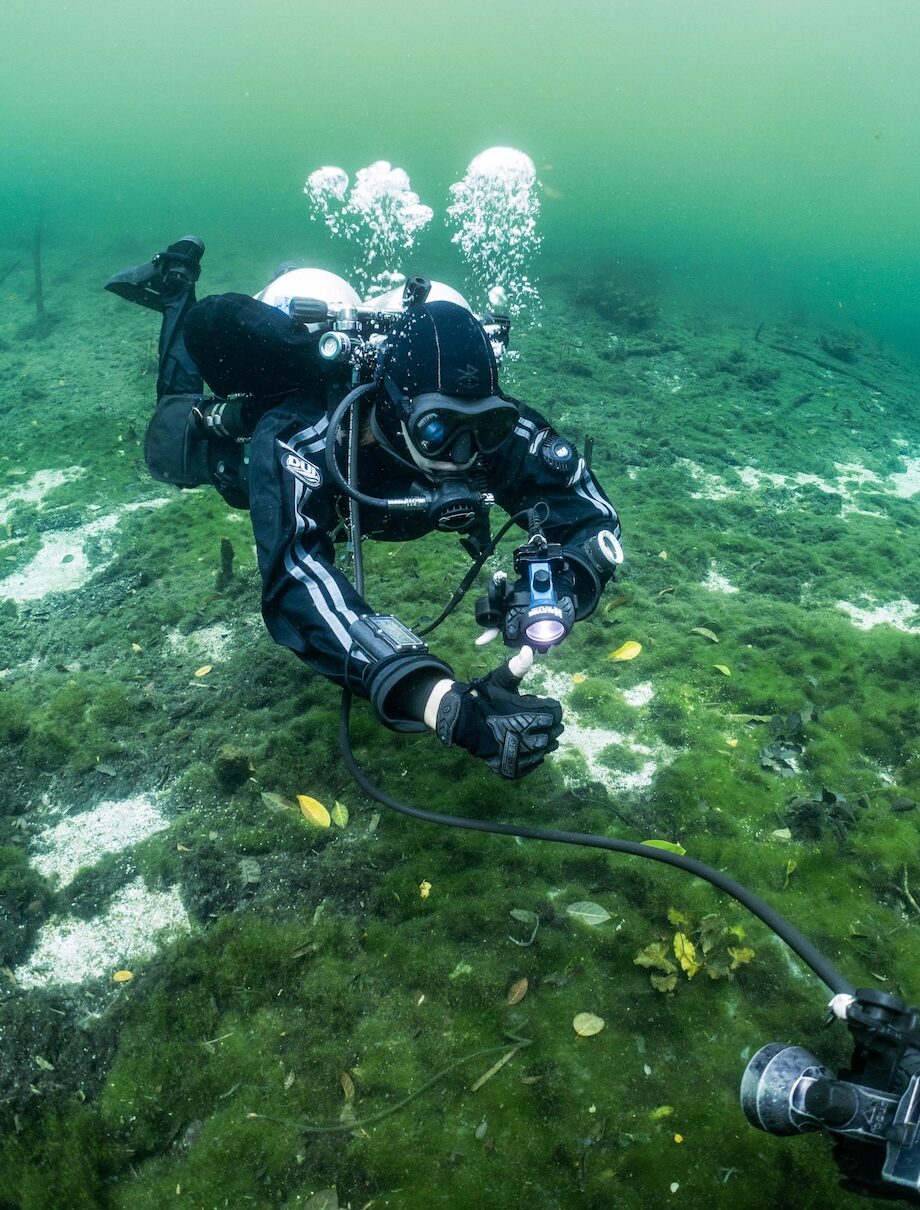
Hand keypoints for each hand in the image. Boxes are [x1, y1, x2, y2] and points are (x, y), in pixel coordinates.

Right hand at [434, 647, 562, 778]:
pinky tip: (529, 749)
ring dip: (545, 741)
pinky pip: (533, 765)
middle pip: (554, 732)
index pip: (555, 712)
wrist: (462, 722)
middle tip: (545, 720)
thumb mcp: (499, 680)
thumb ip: (517, 667)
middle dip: (552, 725)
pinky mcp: (512, 767)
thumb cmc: (483, 698)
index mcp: (526, 713)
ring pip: (545, 749)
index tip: (546, 705)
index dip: (552, 707)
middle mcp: (525, 735)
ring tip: (539, 734)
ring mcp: (518, 754)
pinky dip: (534, 758)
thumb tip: (528, 650)